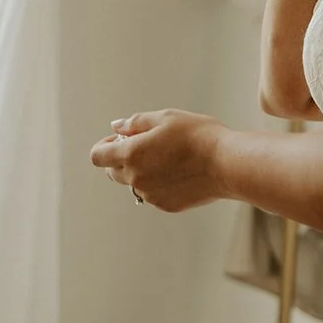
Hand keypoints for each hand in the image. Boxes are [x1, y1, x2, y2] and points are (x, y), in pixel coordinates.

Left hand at [90, 109, 228, 211]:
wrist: (225, 163)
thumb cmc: (197, 135)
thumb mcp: (166, 118)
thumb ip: (135, 123)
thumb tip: (115, 127)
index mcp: (131, 154)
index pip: (97, 156)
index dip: (105, 145)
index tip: (121, 138)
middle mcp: (135, 178)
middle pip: (113, 172)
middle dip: (122, 158)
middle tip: (148, 145)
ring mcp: (150, 195)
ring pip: (134, 184)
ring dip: (142, 171)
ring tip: (169, 158)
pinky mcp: (165, 205)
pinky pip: (152, 193)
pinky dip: (159, 183)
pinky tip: (180, 171)